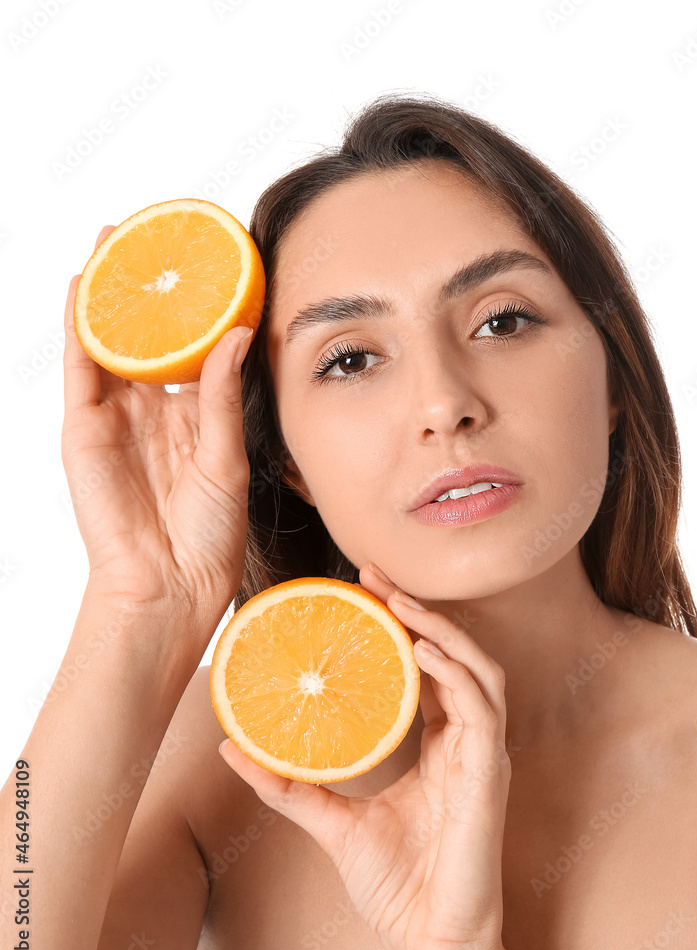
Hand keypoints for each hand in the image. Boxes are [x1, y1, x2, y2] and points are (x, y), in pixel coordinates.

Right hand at [62, 226, 253, 617]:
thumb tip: (237, 333)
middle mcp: (151, 411)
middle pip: (146, 337)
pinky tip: (84, 284)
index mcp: (190, 418)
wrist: (170, 586)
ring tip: (115, 240)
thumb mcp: (226, 456)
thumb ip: (222, 395)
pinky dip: (78, 325)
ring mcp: (115, 417)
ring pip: (110, 342)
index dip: (196, 312)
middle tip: (155, 235)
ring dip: (110, 293)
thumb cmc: (208, 535)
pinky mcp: (84, 428)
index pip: (190, 351)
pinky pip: (79, 367)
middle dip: (147, 291)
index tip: (210, 266)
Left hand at [219, 562, 530, 949]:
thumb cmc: (393, 885)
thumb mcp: (330, 821)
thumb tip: (230, 749)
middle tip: (375, 578)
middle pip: (455, 656)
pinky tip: (422, 651)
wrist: (427, 942)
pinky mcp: (489, 775)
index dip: (403, 626)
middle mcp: (466, 743)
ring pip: (478, 670)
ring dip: (441, 630)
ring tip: (398, 604)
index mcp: (439, 747)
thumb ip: (288, 785)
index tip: (364, 590)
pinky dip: (456, 673)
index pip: (428, 668)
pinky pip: (483, 709)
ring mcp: (483, 757)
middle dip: (420, 611)